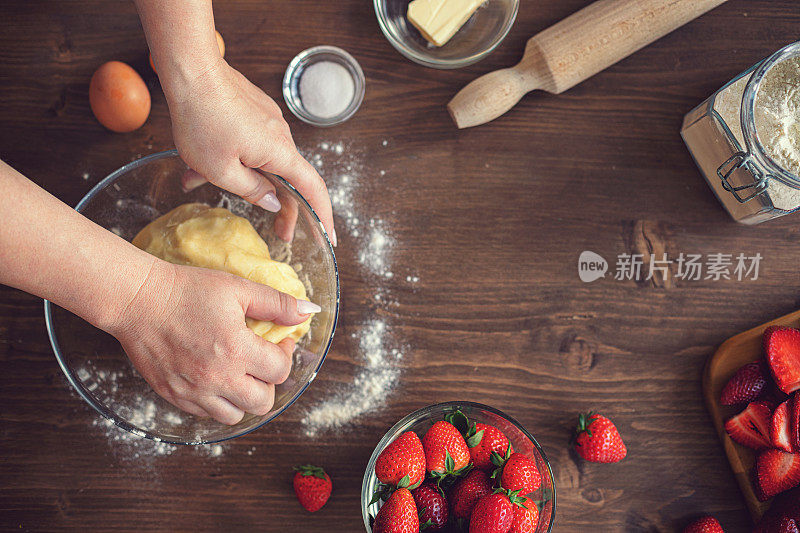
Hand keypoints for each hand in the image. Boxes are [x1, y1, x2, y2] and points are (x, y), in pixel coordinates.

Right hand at [109, 259, 316, 424]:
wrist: (136, 300)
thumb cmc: (187, 290)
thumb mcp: (237, 288)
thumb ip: (277, 303)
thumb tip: (309, 312)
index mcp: (237, 350)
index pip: (280, 371)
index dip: (286, 354)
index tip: (279, 340)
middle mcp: (217, 378)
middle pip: (262, 402)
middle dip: (270, 381)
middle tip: (262, 360)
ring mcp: (193, 392)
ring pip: (235, 415)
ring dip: (244, 397)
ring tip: (240, 373)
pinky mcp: (173, 397)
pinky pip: (206, 414)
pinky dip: (218, 402)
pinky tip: (216, 378)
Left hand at [166, 60, 335, 245]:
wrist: (191, 70)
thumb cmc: (202, 119)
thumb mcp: (220, 170)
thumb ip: (251, 191)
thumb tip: (275, 203)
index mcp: (279, 152)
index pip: (312, 190)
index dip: (323, 216)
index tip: (329, 237)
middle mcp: (280, 136)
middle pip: (290, 179)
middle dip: (282, 207)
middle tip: (278, 233)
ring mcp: (268, 122)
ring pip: (262, 161)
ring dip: (239, 177)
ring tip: (199, 180)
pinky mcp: (253, 112)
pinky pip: (250, 144)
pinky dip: (231, 158)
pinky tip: (197, 162)